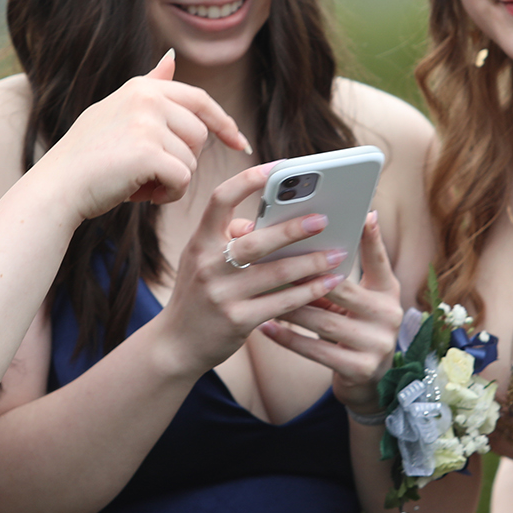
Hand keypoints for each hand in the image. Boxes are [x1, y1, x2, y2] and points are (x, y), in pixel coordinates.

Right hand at [42, 51, 251, 218]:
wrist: (57, 187)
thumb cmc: (86, 157)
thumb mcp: (116, 111)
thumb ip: (149, 86)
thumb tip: (171, 56)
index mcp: (142, 87)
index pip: (200, 100)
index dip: (224, 124)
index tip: (240, 144)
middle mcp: (147, 99)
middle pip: (199, 135)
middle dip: (183, 161)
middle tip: (148, 174)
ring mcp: (147, 123)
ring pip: (192, 160)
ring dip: (172, 181)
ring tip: (138, 184)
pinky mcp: (148, 152)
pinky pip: (182, 179)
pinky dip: (168, 195)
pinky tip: (142, 196)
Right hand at [158, 165, 347, 373]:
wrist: (175, 345)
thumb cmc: (198, 295)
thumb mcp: (202, 260)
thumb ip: (230, 237)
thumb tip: (267, 221)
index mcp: (199, 241)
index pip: (220, 200)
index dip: (248, 180)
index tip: (278, 168)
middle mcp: (207, 265)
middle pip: (255, 241)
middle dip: (292, 229)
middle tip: (323, 219)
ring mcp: (221, 295)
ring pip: (275, 273)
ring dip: (310, 262)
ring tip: (337, 253)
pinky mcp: (237, 321)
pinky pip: (281, 303)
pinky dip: (308, 292)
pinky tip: (329, 283)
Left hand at [259, 211, 404, 406]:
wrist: (371, 383)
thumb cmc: (359, 326)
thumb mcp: (366, 296)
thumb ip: (355, 266)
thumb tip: (358, 218)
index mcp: (388, 292)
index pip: (379, 259)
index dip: (369, 237)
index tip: (356, 213)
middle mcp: (388, 316)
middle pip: (341, 289)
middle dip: (306, 275)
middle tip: (274, 259)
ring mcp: (376, 345)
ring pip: (324, 321)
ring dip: (290, 306)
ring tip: (263, 293)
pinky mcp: (359, 369)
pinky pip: (316, 351)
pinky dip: (288, 338)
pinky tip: (265, 327)